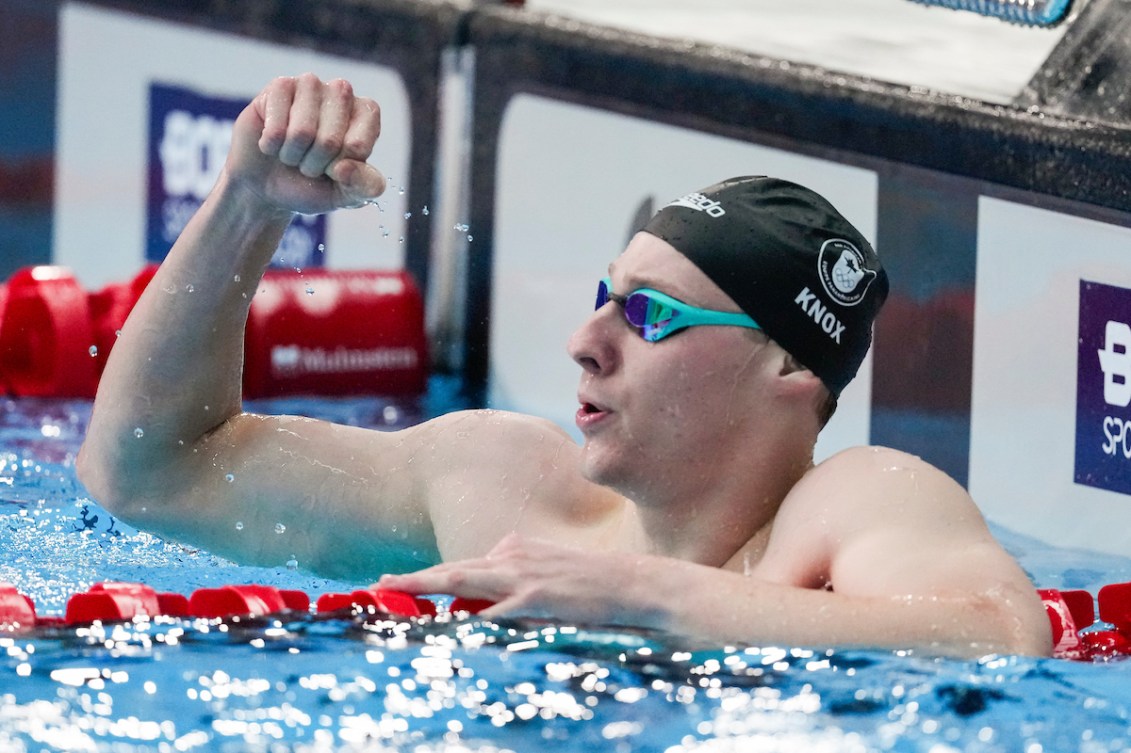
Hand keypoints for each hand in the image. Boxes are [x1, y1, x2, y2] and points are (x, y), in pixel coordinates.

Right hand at [225, 73, 385, 214]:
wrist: (267, 185)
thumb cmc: (312, 183)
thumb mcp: (346, 194)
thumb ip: (365, 187)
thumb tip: (345, 168)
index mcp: (366, 114)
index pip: (358, 146)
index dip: (341, 167)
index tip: (334, 168)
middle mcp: (341, 92)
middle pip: (330, 140)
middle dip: (315, 164)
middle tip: (309, 162)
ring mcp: (310, 84)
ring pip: (302, 132)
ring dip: (292, 155)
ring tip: (291, 152)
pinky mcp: (279, 86)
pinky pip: (276, 128)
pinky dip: (271, 146)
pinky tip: (272, 141)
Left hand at [377, 533, 667, 626]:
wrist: (631, 583)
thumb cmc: (593, 584)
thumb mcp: (549, 571)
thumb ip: (517, 577)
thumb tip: (489, 597)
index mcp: (514, 548)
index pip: (462, 565)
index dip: (427, 575)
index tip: (396, 581)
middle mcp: (512, 556)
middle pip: (452, 570)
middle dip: (413, 579)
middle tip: (377, 586)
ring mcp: (521, 576)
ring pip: (462, 583)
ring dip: (427, 591)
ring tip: (395, 597)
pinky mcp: (534, 598)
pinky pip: (492, 613)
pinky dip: (467, 621)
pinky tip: (445, 629)